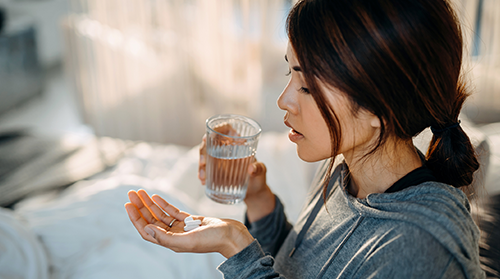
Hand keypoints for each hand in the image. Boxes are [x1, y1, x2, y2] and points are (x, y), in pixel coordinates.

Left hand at [125, 189, 253, 257]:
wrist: (232, 235)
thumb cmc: (213, 240)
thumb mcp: (189, 241)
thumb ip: (167, 238)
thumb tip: (146, 230)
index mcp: (171, 242)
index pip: (147, 230)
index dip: (136, 218)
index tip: (128, 205)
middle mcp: (174, 235)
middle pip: (151, 220)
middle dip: (140, 207)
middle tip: (131, 193)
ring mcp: (182, 228)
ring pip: (160, 214)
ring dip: (150, 203)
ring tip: (140, 191)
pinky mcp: (191, 220)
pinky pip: (173, 211)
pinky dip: (164, 203)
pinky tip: (156, 196)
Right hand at [198, 125, 269, 200]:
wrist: (254, 193)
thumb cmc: (259, 177)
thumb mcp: (262, 171)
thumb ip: (259, 168)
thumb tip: (251, 169)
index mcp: (238, 143)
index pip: (226, 129)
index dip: (216, 129)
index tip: (209, 135)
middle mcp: (227, 149)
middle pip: (210, 142)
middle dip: (203, 151)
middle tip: (203, 162)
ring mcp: (219, 160)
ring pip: (205, 156)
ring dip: (201, 165)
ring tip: (202, 177)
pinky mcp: (216, 171)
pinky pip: (205, 169)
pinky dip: (202, 174)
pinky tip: (202, 181)